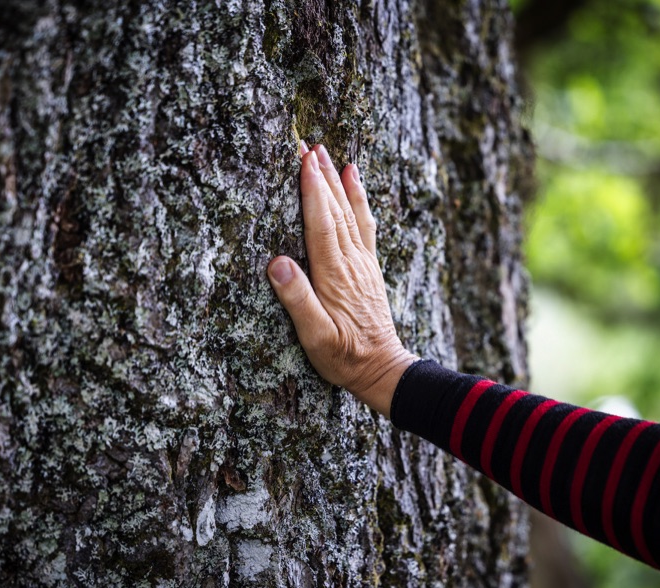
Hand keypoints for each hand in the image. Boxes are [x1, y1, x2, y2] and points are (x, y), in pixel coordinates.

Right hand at [267, 142, 415, 416]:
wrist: (382, 369)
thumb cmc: (344, 357)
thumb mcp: (315, 337)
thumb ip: (297, 300)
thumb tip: (277, 262)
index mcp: (333, 275)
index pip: (321, 224)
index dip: (312, 191)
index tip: (303, 161)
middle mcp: (351, 262)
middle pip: (336, 210)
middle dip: (322, 177)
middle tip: (309, 145)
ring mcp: (363, 263)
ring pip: (350, 213)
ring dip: (339, 182)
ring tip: (329, 154)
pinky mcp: (368, 268)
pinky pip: (364, 225)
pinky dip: (359, 201)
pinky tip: (355, 182)